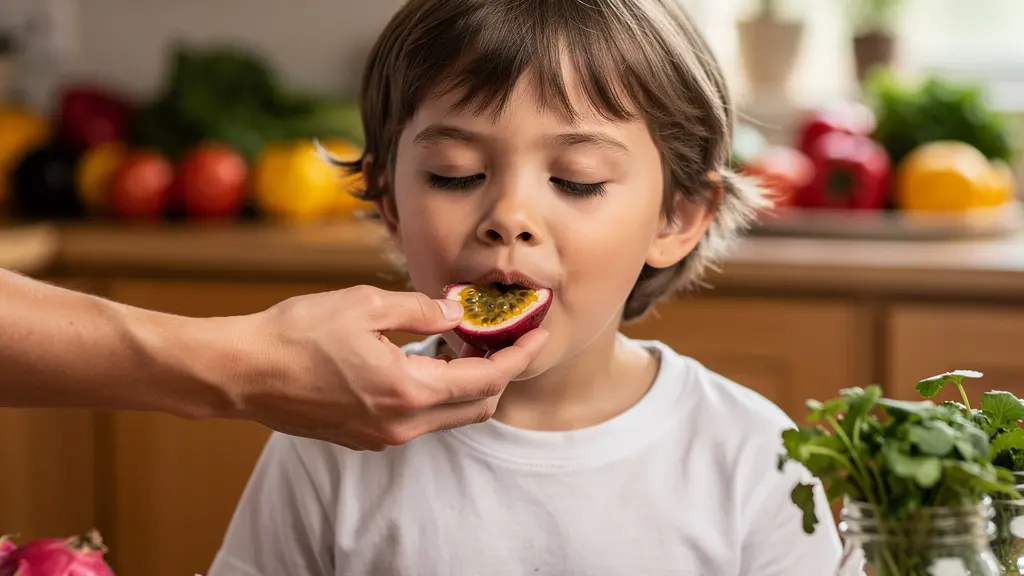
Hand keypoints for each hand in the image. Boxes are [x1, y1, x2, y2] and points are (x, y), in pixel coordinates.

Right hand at [232, 285, 547, 449]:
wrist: (242, 372)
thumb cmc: (296, 334)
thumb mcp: (364, 304)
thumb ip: (420, 310)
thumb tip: (457, 311)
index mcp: (408, 391)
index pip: (487, 381)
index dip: (519, 357)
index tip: (537, 335)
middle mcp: (402, 424)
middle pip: (477, 406)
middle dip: (501, 373)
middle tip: (505, 337)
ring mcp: (382, 436)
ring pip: (449, 415)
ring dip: (468, 384)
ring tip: (464, 341)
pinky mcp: (365, 437)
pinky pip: (420, 419)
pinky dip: (437, 392)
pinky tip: (426, 359)